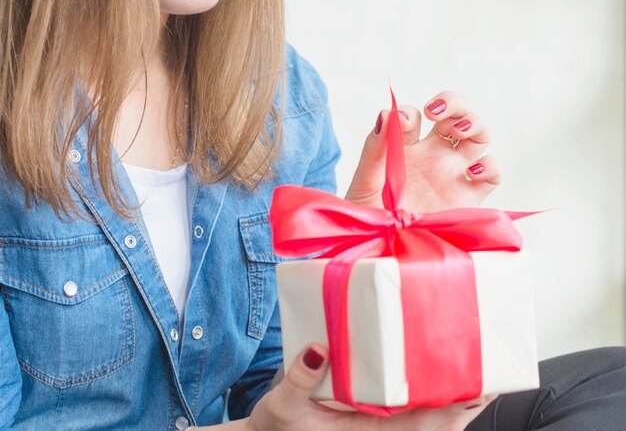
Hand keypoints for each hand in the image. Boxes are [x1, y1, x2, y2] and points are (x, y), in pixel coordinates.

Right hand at [247, 344, 494, 430]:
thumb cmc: (275, 430)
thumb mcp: (282, 406)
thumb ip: (298, 380)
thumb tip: (318, 349)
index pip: (421, 426)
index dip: (452, 408)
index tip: (479, 387)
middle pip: (435, 427)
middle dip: (466, 406)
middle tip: (491, 375)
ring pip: (426, 425)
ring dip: (453, 405)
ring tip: (474, 378)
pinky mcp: (370, 425)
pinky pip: (410, 419)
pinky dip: (431, 405)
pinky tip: (435, 385)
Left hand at [345, 91, 499, 211]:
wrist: (378, 248)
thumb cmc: (366, 213)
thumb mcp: (365, 179)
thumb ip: (375, 147)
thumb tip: (387, 113)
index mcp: (405, 146)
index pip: (416, 116)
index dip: (412, 113)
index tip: (405, 122)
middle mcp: (433, 155)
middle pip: (457, 115)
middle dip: (455, 104)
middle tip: (438, 114)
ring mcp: (452, 174)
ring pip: (478, 137)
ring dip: (475, 124)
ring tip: (459, 131)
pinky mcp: (468, 198)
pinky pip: (491, 174)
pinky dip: (490, 166)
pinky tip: (472, 171)